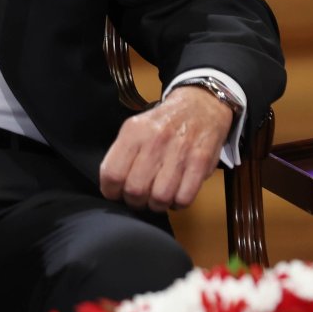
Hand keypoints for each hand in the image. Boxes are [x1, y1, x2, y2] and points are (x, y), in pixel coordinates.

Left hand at [99, 86, 232, 211]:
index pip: (112, 173)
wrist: (200, 106)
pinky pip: (184, 198)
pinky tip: (176, 194)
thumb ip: (122, 154)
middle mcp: (155, 140)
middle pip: (135, 190)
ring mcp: (179, 151)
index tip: (116, 193)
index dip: (111, 192)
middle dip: (135, 202)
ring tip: (158, 197)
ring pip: (160, 198)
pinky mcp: (200, 162)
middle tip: (139, 197)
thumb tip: (112, 186)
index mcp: (134, 131)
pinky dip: (178, 203)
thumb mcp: (135, 127)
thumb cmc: (164, 123)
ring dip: (157, 205)